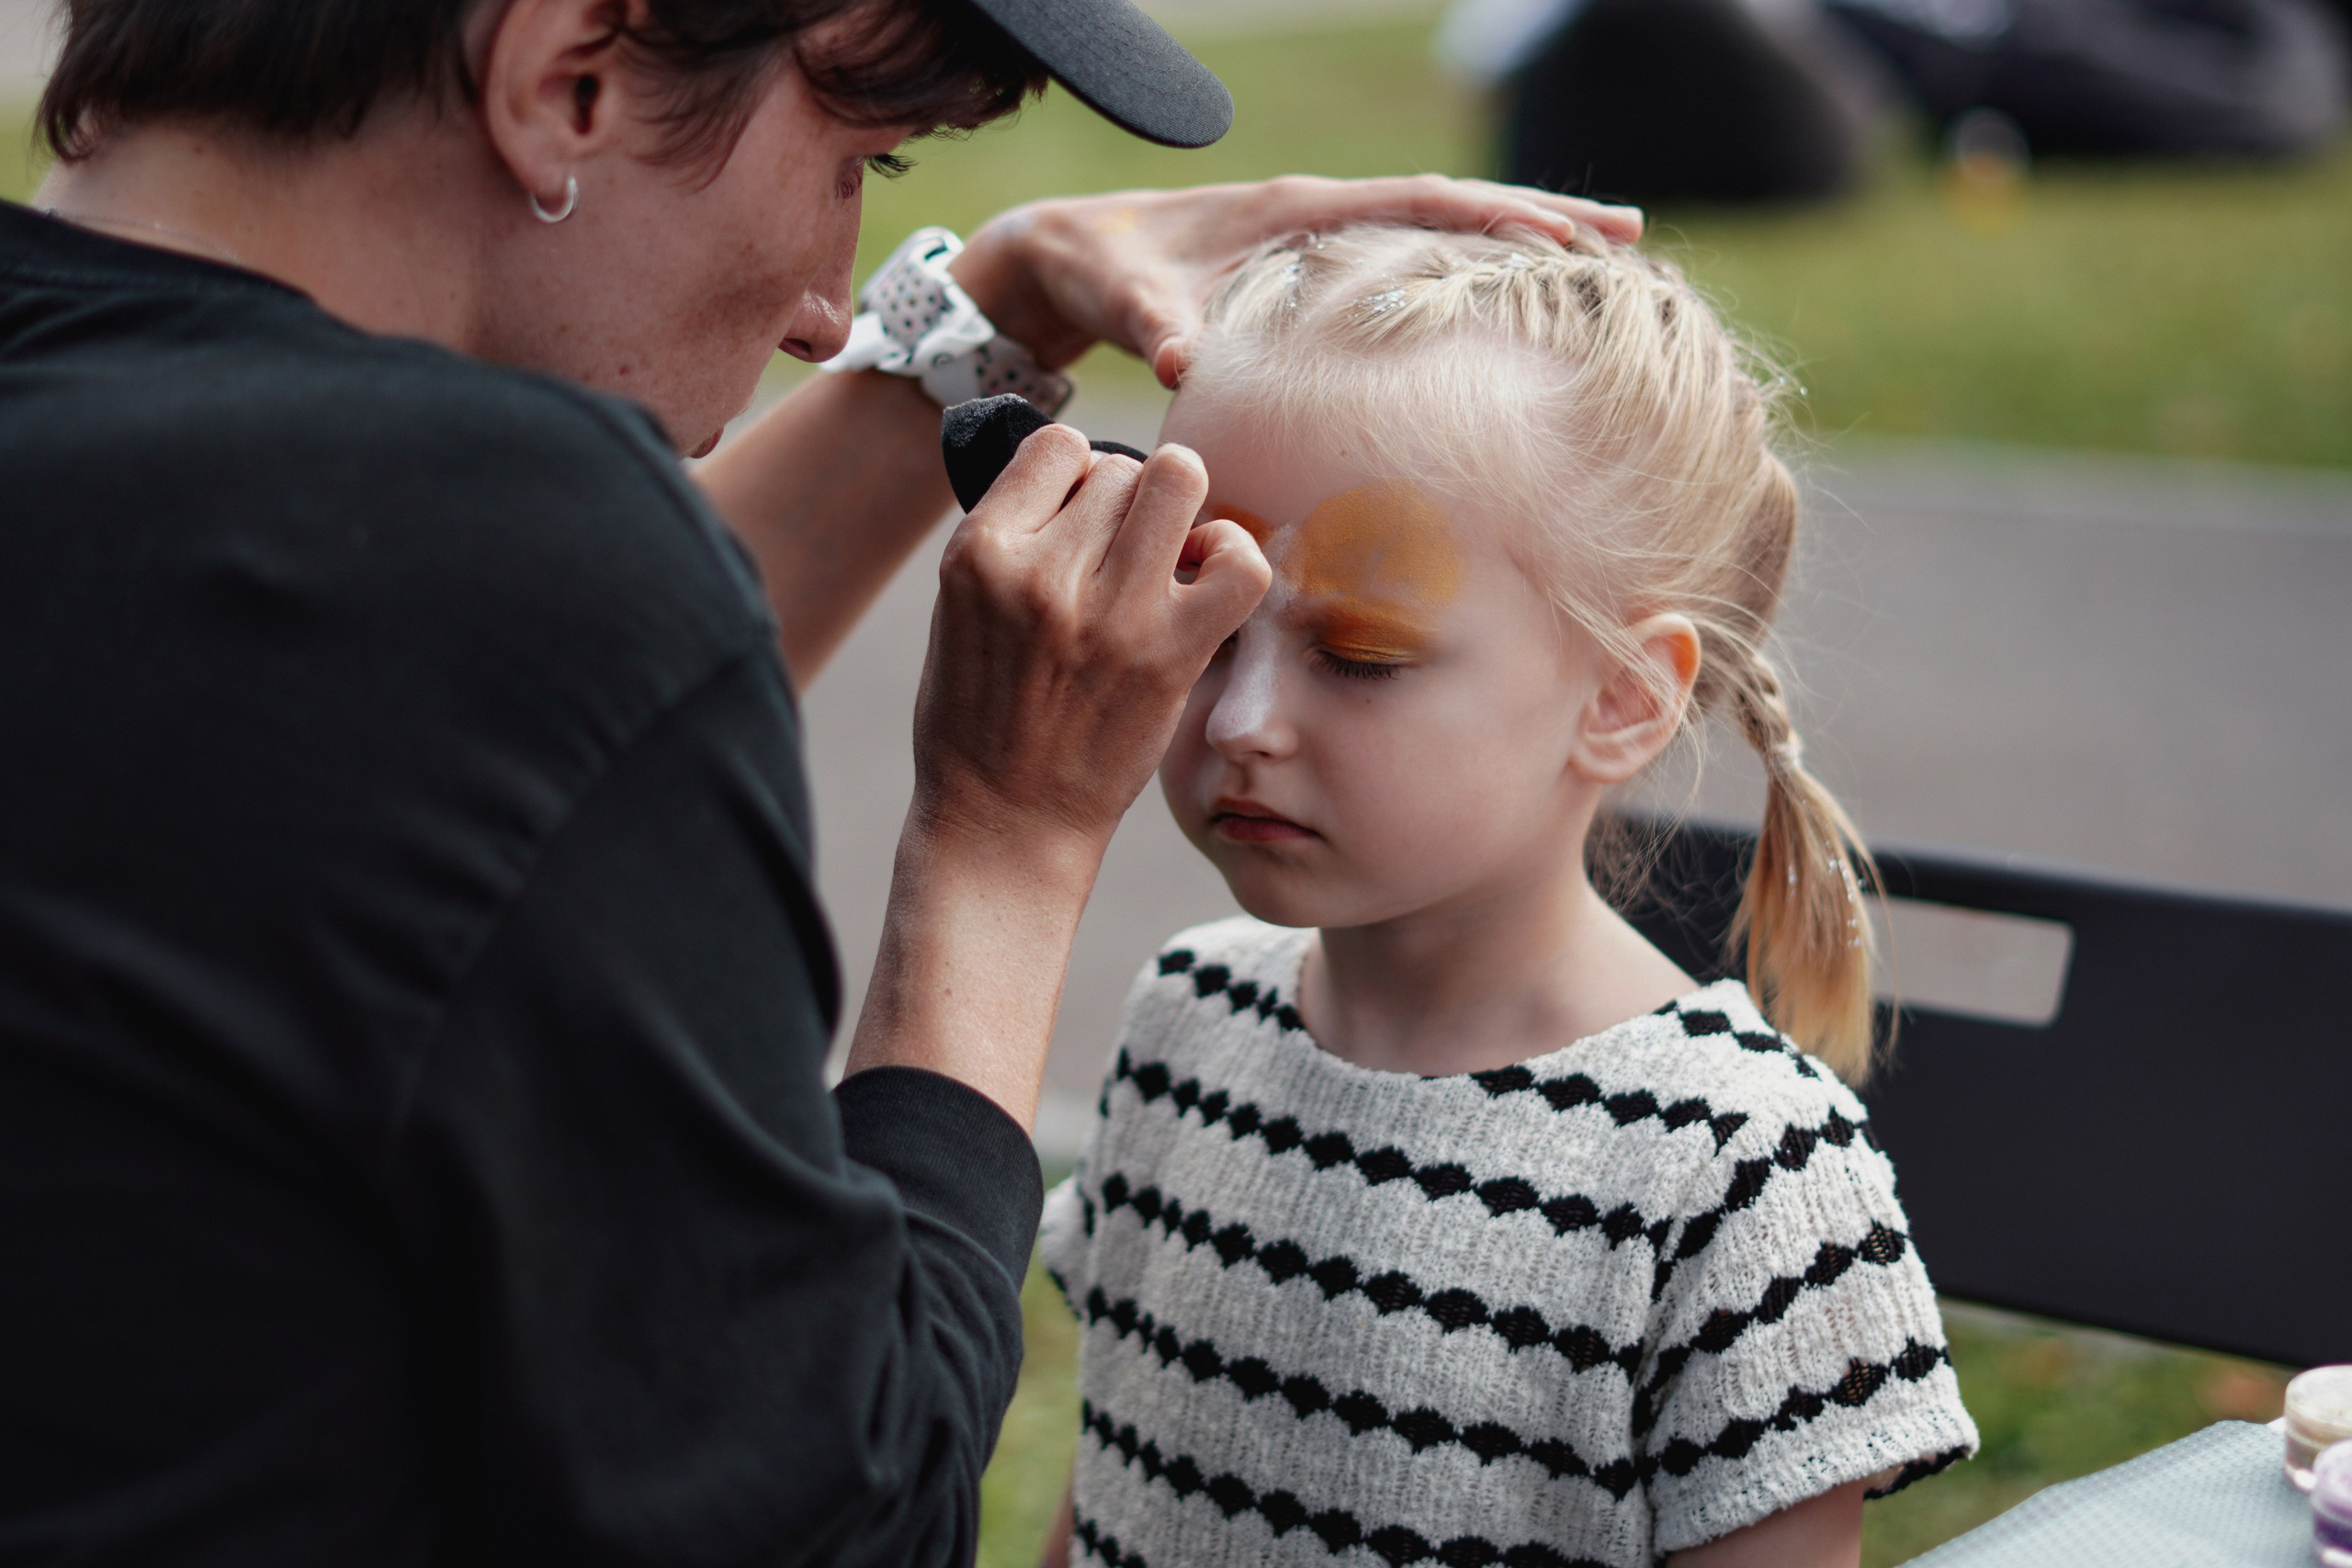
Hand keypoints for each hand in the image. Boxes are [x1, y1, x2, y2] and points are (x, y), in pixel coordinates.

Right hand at [911, 425, 1269, 855]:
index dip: (1079, 476)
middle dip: (1128, 504)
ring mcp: (1112, 613)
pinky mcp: (1170, 654)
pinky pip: (1238, 560)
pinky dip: (1234, 556)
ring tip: (1165, 559)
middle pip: (1122, 468)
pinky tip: (1205, 582)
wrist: (1006, 823)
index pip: (1058, 446)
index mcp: (979, 554)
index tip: (1080, 523)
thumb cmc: (981, 719)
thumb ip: (1012, 539)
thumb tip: (1083, 476)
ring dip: (1180, 513)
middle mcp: (1043, 574)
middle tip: (1120, 559)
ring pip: (1178, 483)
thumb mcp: (960, 610)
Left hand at [951, 175, 1644, 387]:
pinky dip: (1461, 275)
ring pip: (1437, 232)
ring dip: (1513, 244)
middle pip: (1453, 208)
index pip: (1417, 204)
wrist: (1061, 260)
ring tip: (1602, 265)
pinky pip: (1404, 263)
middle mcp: (1317, 216)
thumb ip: (1153, 327)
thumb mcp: (1123, 297)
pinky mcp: (1306, 271)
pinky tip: (1504, 309)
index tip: (1569, 239)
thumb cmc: (1094, 273)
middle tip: (1628, 243)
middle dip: (1540, 219)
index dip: (1496, 218)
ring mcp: (1316, 241)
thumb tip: (1178, 367)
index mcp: (1292, 211)